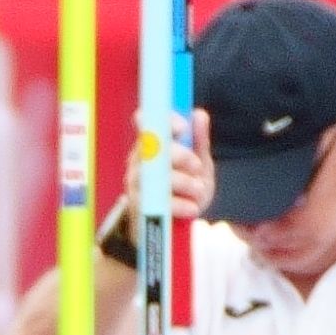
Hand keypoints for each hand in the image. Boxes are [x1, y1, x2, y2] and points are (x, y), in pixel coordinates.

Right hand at [138, 106, 215, 230]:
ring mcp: (135, 182)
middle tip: (197, 167)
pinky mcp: (137, 205)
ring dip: (184, 183)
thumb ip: (199, 140)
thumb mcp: (199, 161)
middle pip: (153, 148)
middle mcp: (138, 159)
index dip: (163, 122)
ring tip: (199, 190)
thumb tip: (199, 114)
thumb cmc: (188, 184)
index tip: (183, 129)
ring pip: (157, 176)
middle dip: (180, 156)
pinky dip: (180, 205)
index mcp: (151, 143)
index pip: (147, 121)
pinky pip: (158, 202)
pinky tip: (192, 207)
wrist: (180, 219)